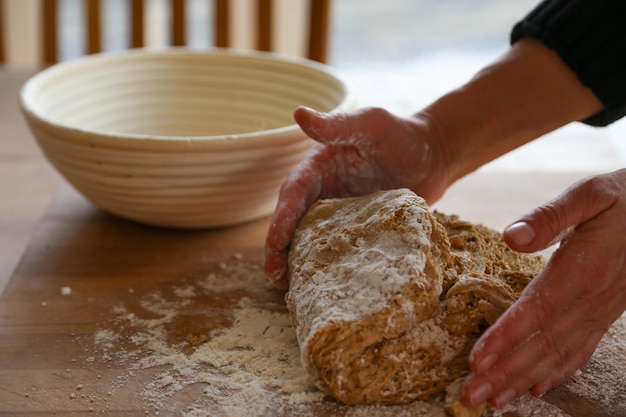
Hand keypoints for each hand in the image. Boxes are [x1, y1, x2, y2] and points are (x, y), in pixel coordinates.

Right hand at [264, 106, 450, 287]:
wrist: (435, 157)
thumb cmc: (403, 135)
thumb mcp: (371, 124)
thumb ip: (338, 124)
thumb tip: (298, 113)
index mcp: (317, 166)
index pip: (293, 192)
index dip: (281, 217)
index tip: (274, 241)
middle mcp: (322, 191)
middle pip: (293, 220)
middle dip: (279, 246)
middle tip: (274, 273)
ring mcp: (338, 212)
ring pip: (308, 238)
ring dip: (295, 260)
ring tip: (288, 286)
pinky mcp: (355, 229)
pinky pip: (335, 247)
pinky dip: (323, 264)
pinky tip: (319, 284)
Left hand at [463, 169, 625, 407]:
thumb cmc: (622, 199)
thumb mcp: (590, 195)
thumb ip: (550, 216)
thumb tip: (512, 237)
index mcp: (583, 270)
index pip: (538, 311)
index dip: (506, 338)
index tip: (477, 361)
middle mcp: (591, 299)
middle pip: (542, 343)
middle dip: (504, 372)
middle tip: (471, 395)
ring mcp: (600, 311)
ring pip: (558, 353)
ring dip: (522, 379)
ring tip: (493, 400)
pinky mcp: (604, 314)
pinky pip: (579, 350)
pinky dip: (556, 372)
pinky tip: (536, 387)